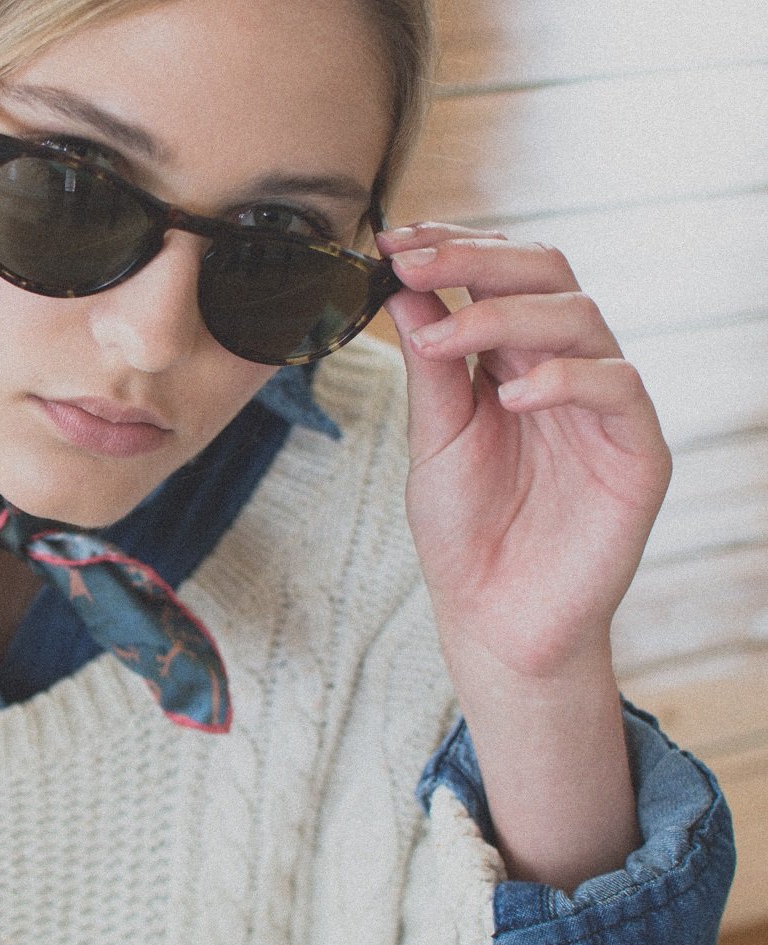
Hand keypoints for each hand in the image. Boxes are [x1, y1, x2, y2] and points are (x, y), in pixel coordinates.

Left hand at [376, 223, 670, 680]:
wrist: (494, 619)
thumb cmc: (465, 532)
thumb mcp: (433, 438)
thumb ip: (429, 366)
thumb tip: (403, 287)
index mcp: (515, 360)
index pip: (501, 275)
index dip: (453, 247)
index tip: (392, 240)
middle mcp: (565, 369)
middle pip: (547, 274)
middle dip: (477, 259)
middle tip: (414, 262)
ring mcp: (605, 407)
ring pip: (581, 317)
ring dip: (504, 314)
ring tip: (442, 339)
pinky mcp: (638, 452)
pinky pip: (618, 388)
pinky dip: (564, 380)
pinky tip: (510, 396)